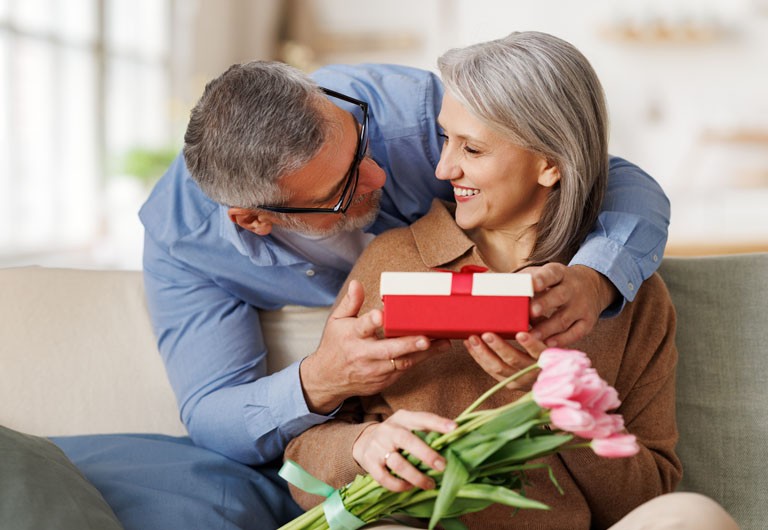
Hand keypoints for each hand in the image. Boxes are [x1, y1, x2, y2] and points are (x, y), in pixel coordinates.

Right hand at [300, 280, 449, 413]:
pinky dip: (419, 360)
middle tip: (425, 338)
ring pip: (401, 363)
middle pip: (388, 350)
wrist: (328, 379)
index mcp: (351, 336)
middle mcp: (363, 355)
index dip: (371, 321)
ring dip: (423, 354)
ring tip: (442, 343)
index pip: (362, 327)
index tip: (380, 315)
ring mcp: (374, 370)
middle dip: (408, 344)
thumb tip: (357, 283)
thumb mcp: (337, 321)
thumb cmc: (335, 345)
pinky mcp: (383, 381)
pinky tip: (435, 350)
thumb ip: (350, 303)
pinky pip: (404, 370)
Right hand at [352, 410, 455, 491]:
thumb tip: (456, 437)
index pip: (422, 418)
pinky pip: (385, 478)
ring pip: (398, 463)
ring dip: (416, 476)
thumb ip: (427, 430)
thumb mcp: (408, 424)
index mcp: (403, 418)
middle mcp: (389, 430)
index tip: (455, 428)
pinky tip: (410, 487)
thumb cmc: (395, 434)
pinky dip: (399, 485)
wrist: (364, 439)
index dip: (438, 423)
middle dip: (426, 455)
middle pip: (407, 441)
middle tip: (442, 466)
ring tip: (430, 484)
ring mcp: (377, 447)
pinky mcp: (370, 463)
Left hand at [464, 331, 547, 390]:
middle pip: (514, 360)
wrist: (549, 375)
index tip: (520, 334)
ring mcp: (520, 380)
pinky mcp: (509, 383)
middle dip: (499, 347)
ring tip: (472, 338)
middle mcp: (533, 372)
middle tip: (487, 334)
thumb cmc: (548, 348)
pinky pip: (491, 370)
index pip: (538, 351)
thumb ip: (540, 324)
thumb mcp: (550, 335)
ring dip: (483, 352)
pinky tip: (470, 345)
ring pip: (498, 367)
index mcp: (545, 358)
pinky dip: (479, 357)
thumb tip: (530, 306)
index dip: (530, 344)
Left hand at [524, 263, 618, 346]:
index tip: (532, 284)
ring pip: (565, 318)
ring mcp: (581, 306)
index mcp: (558, 273)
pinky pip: (575, 333)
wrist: (591, 285)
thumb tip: (490, 283)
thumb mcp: (542, 274)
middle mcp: (572, 288)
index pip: (551, 274)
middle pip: (559, 296)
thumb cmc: (554, 282)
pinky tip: (548, 345)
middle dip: (545, 304)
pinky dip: (562, 340)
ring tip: (532, 336)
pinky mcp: (587, 322)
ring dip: (548, 328)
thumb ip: (522, 279)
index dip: (542, 279)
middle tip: (530, 312)